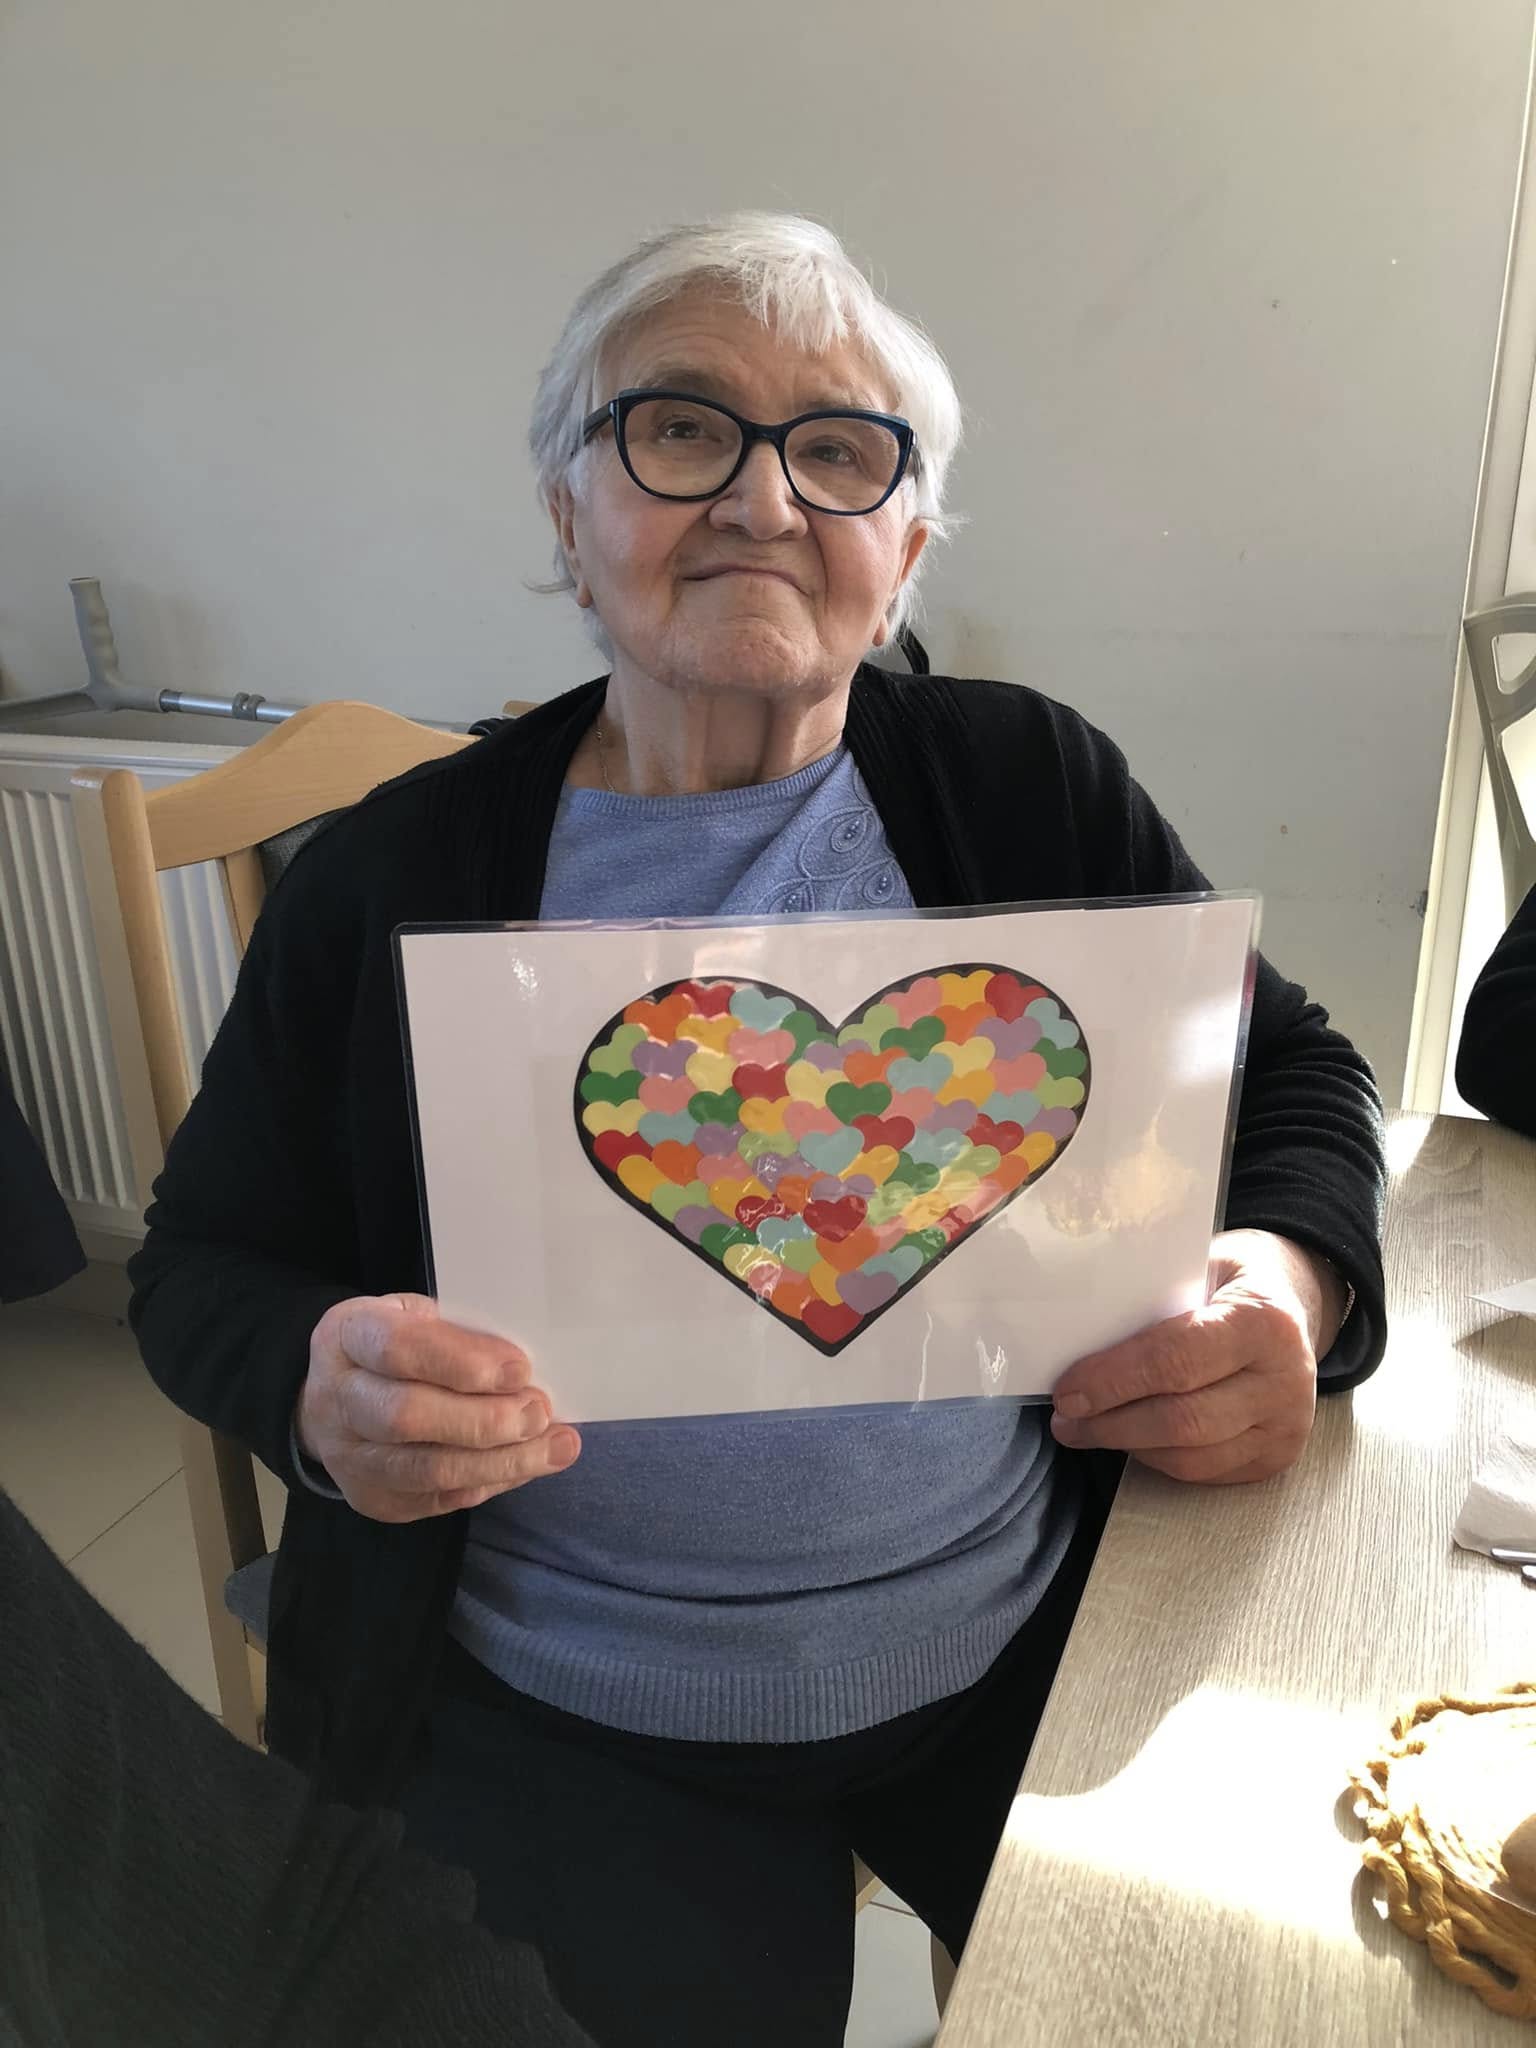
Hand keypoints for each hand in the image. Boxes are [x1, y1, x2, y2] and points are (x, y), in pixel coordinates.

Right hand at [296, 1293, 578, 1522]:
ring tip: (554, 1447)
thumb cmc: (396, 1345)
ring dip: (501, 1461)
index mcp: (347, 1336)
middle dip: (484, 1419)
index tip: (519, 1369)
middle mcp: (337, 1400)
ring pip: (427, 1470)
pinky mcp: (373, 1498)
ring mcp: (350, 1457)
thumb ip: (460, 1333)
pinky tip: (528, 1463)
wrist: (338, 1398)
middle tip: (539, 1411)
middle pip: (407, 1418)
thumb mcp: (418, 1316)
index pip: (398, 1349)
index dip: (461, 1362)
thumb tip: (525, 1369)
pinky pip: (439, 1499)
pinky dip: (492, 1481)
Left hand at [1048, 1230, 1346, 1484]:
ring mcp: (1285, 1425)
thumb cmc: (1228, 1282)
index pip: (1176, 1359)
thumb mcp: (1198, 1265)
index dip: (1114, 1380)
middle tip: (1066, 1420)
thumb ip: (1152, 1298)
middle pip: (1183, 1420)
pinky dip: (1158, 1460)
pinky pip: (1204, 1473)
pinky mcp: (1276, 1457)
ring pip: (1191, 1456)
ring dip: (1128, 1447)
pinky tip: (1131, 1441)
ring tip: (1086, 1430)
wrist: (1291, 1305)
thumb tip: (1077, 1337)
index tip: (1067, 1391)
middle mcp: (1284, 1379)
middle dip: (1111, 1423)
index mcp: (1263, 1320)